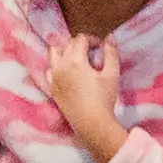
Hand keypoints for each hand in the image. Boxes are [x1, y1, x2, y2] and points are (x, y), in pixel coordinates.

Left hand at [43, 28, 129, 160]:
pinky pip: (50, 70)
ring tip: (77, 59)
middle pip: (67, 45)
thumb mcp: (112, 74)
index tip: (100, 47)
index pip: (80, 39)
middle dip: (80, 44)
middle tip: (92, 53)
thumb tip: (109, 38)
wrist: (91, 123)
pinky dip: (57, 66)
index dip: (92, 39)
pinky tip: (67, 72)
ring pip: (54, 54)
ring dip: (65, 51)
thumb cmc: (103, 99)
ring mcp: (54, 77)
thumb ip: (111, 53)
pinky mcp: (52, 88)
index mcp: (75, 61)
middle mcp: (61, 66)